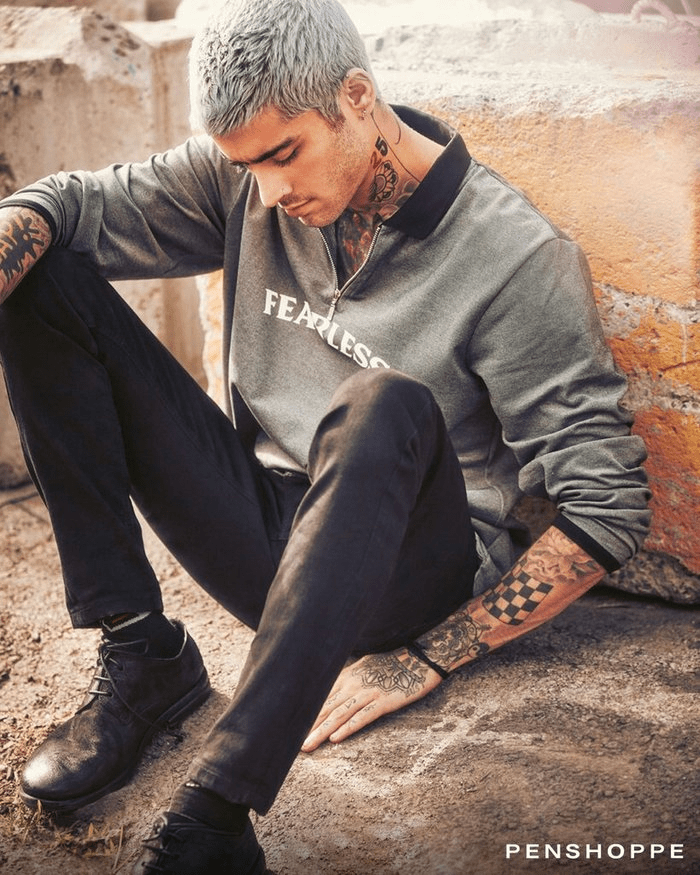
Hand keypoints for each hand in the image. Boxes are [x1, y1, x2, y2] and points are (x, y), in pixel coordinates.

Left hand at [302, 647, 442, 751]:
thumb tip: (332, 690)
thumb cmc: (392, 663)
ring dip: (321, 731)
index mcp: (347, 676)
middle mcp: (353, 684)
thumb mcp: (364, 667)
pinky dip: (348, 727)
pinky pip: (362, 717)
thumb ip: (348, 679)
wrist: (418, 659)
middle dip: (307, 726)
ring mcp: (368, 692)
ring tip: (308, 745)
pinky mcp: (383, 702)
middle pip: (325, 708)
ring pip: (339, 714)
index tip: (291, 728)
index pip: (321, 698)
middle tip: (291, 743)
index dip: (306, 715)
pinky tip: (336, 738)